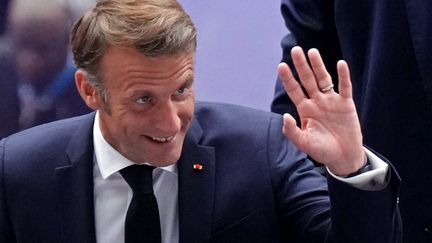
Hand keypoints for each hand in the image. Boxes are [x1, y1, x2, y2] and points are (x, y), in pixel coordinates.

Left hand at [278, 46, 364, 175]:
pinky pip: (345, 87)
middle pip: (307, 80)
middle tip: (295, 50)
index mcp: (305, 109)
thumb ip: (292, 131)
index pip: (294, 90)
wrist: (343, 157)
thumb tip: (285, 116)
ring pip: (324, 79)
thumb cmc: (322, 150)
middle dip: (301, 66)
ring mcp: (331, 101)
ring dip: (318, 66)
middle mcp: (317, 101)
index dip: (288, 78)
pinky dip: (343, 76)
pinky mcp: (346, 104)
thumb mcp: (304, 143)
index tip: (281, 66)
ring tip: (312, 52)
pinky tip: (340, 64)